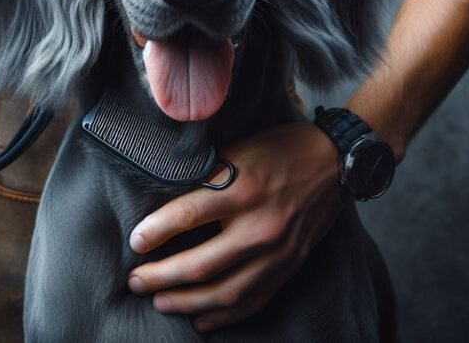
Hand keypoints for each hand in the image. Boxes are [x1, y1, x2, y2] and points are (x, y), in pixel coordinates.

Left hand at [127, 122, 349, 331]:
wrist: (333, 161)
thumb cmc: (279, 149)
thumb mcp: (239, 149)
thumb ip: (207, 176)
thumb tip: (166, 202)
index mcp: (243, 188)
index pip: (186, 215)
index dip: (155, 232)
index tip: (135, 242)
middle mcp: (260, 225)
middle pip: (200, 264)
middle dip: (161, 276)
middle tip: (135, 281)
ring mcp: (278, 251)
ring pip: (225, 291)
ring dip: (187, 302)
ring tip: (159, 302)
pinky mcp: (290, 265)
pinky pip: (254, 299)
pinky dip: (225, 314)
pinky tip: (201, 318)